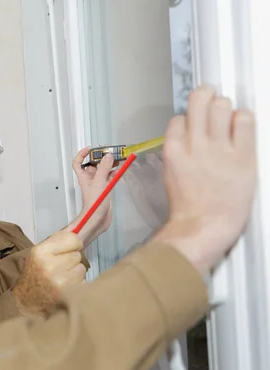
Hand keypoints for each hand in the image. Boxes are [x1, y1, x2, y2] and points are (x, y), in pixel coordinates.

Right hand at [12, 230, 86, 316]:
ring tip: (62, 279)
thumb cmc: (34, 276)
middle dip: (71, 261)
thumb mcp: (38, 254)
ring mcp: (61, 281)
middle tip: (59, 269)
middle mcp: (50, 266)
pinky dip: (77, 285)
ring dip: (75, 273)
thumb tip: (79, 228)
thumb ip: (57, 241)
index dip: (72, 244)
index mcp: (40, 252)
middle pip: (77, 255)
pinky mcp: (70, 294)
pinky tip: (65, 289)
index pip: (72, 238)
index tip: (68, 250)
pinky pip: (83, 282)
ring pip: (81, 268)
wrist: (27, 303)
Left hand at [66, 148, 114, 245]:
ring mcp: (98, 184)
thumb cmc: (93, 204)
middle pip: (94, 164)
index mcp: (84, 177)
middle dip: (101, 157)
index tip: (90, 148)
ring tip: (118, 159)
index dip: (82, 154)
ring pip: (103, 170)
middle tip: (110, 152)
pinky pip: (109, 178)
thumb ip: (104, 169)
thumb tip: (108, 156)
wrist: (97, 220)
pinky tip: (120, 170)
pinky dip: (114, 173)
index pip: (78, 163)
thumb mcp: (99, 183)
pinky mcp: (105, 189)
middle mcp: (90, 180)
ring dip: (109, 164)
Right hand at [153, 85, 255, 273]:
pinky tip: (242, 126)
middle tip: (211, 98)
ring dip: (225, 107)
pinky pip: (245, 121)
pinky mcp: (242, 156)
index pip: (178, 119)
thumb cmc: (188, 208)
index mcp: (173, 150)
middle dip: (206, 95)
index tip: (195, 120)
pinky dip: (244, 118)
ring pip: (222, 106)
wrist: (203, 226)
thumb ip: (179, 154)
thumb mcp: (171, 176)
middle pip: (199, 101)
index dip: (188, 118)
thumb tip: (188, 139)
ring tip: (228, 115)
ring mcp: (219, 149)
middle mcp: (194, 144)